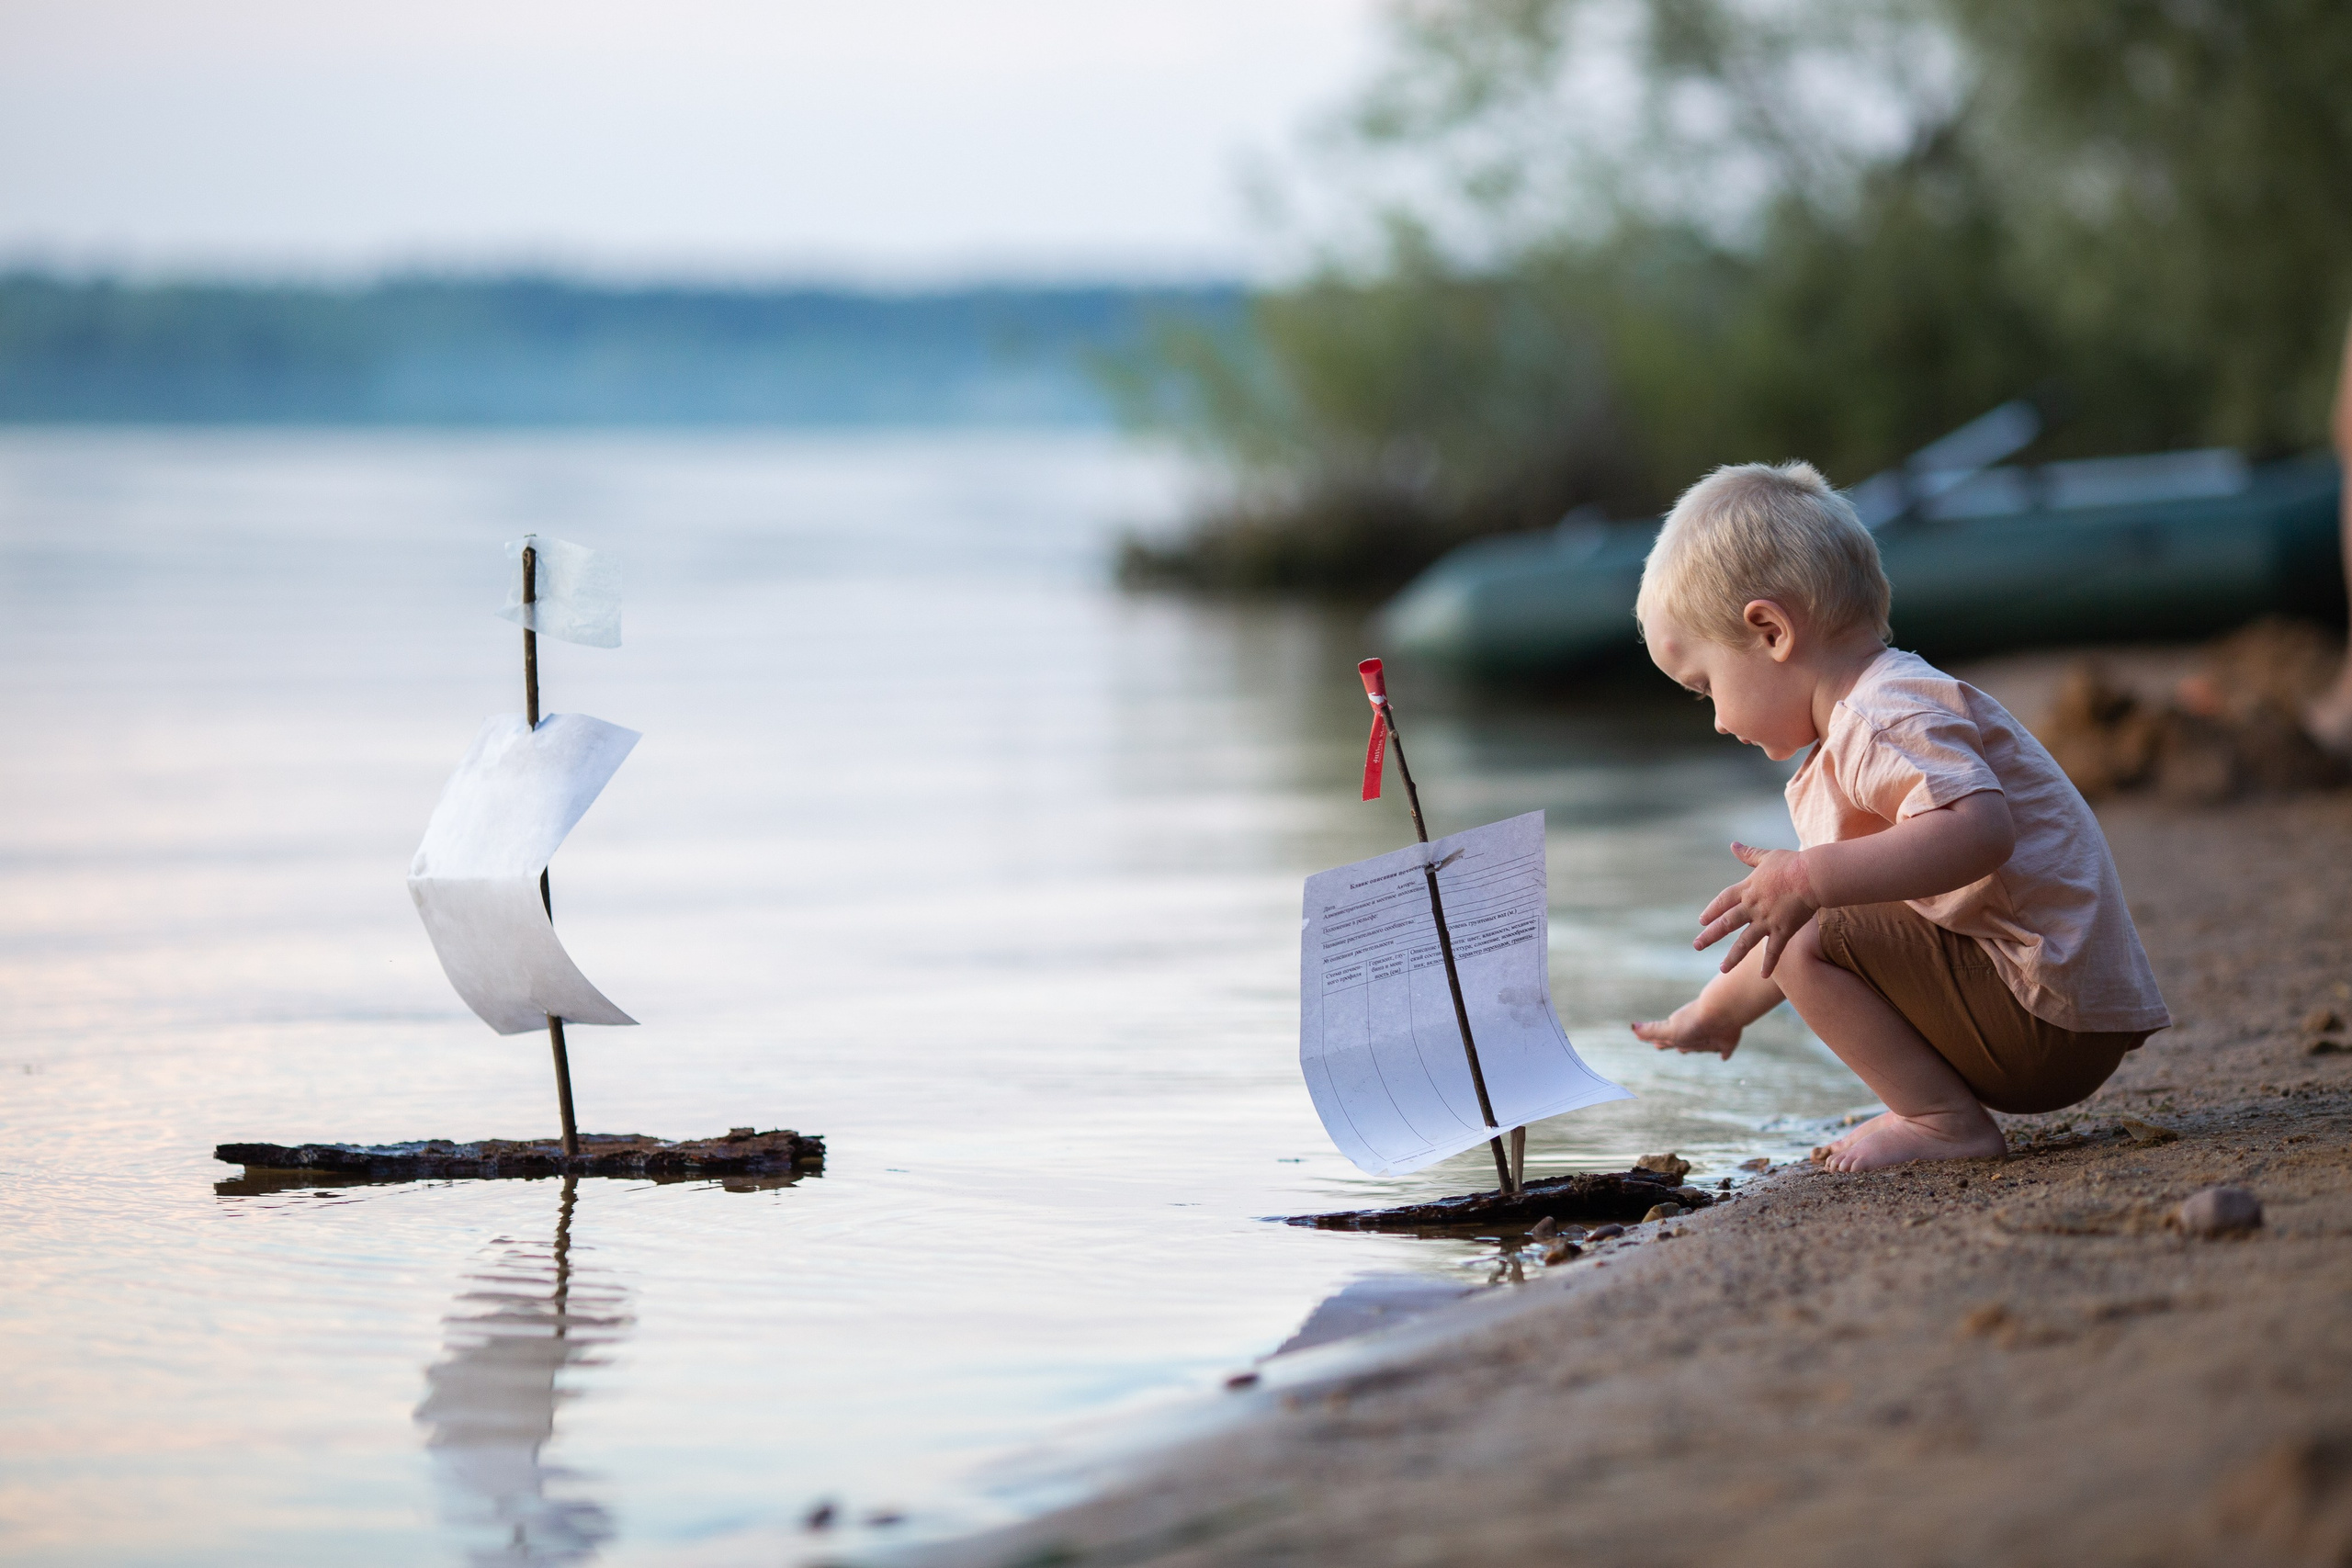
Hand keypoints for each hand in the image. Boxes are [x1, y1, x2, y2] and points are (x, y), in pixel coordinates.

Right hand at [1632, 999, 1742, 1059]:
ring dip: (1700, 1048)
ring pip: (1703, 1046)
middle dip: (1681, 1045)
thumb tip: (1633, 1027)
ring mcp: (1710, 1038)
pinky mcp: (1727, 1042)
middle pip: (1685, 1042)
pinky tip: (1724, 1057)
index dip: (1662, 1042)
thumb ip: (1652, 1031)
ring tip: (1698, 1049)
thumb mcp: (1669, 1029)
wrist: (1721, 1014)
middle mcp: (1694, 1035)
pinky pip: (1725, 1050)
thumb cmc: (1693, 1023)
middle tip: (1676, 1048)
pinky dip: (1724, 1053)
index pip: (1668, 1040)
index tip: (1656, 1044)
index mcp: (1679, 1034)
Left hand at [1696, 841, 1818, 977]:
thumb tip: (1733, 845)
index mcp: (1747, 888)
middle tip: (1696, 946)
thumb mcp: (1767, 856)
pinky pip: (1774, 951)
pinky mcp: (1783, 930)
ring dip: (1732, 956)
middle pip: (1726, 923)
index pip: (1723, 901)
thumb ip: (1749, 854)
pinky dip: (1769, 964)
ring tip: (1721, 969)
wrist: (1813, 875)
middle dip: (1710, 935)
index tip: (1701, 921)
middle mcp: (1752, 906)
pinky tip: (1762, 976)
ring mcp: (1766, 920)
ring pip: (1744, 942)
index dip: (1711, 910)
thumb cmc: (1792, 863)